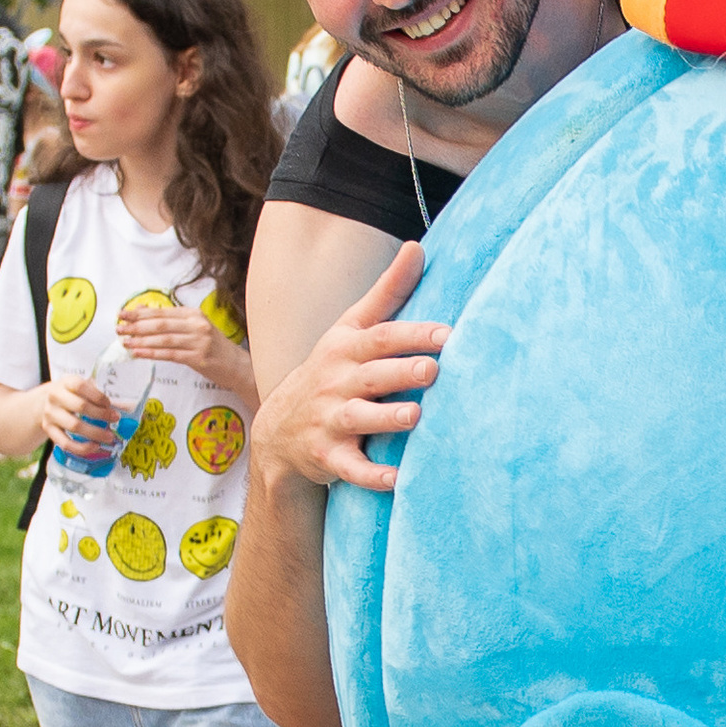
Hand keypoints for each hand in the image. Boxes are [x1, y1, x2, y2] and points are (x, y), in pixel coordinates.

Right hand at [41, 373, 120, 458]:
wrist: (43, 402)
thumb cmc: (70, 394)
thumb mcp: (79, 387)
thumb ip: (96, 393)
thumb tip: (124, 406)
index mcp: (66, 382)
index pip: (81, 386)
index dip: (98, 396)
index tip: (110, 404)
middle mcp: (55, 397)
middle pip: (80, 406)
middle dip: (101, 414)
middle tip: (116, 419)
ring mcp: (50, 414)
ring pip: (74, 426)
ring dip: (95, 433)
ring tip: (110, 437)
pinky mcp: (48, 430)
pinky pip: (65, 443)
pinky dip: (81, 447)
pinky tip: (95, 447)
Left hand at [118, 302, 256, 403]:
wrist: (236, 365)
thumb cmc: (212, 348)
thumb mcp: (194, 329)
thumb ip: (171, 321)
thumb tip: (143, 312)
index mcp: (194, 314)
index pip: (162, 312)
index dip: (140, 313)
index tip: (122, 314)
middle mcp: (197, 325)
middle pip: (160, 324)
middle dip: (137, 326)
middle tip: (119, 328)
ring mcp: (199, 341)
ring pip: (163, 339)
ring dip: (141, 341)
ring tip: (125, 342)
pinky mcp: (199, 358)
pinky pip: (170, 355)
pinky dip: (152, 354)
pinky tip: (138, 354)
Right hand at [255, 244, 449, 495]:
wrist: (278, 430)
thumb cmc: (331, 371)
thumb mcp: (349, 329)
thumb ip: (387, 293)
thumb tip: (418, 247)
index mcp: (345, 349)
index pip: (380, 337)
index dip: (412, 335)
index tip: (447, 334)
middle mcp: (336, 383)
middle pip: (372, 375)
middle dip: (402, 373)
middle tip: (434, 370)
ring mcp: (329, 421)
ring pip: (359, 419)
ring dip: (386, 419)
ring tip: (414, 416)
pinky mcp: (328, 457)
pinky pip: (350, 468)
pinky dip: (372, 475)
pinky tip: (398, 479)